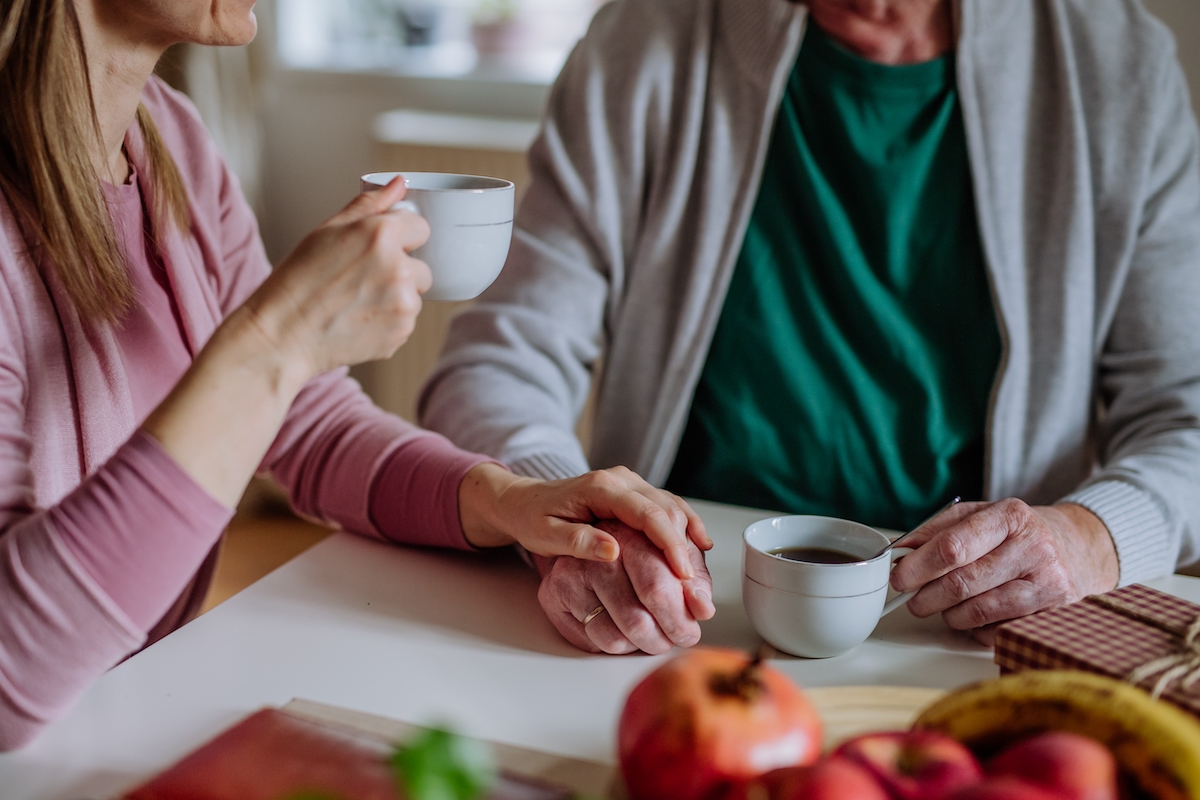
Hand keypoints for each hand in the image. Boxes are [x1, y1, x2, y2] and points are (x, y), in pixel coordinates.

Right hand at [242, 176, 432, 378]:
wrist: (283, 335)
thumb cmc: (297, 281)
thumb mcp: (326, 231)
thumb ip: (369, 205)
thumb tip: (400, 184)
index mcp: (381, 234)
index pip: (421, 228)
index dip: (401, 238)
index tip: (379, 250)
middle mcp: (399, 267)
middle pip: (421, 266)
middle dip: (399, 272)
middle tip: (361, 281)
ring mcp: (404, 302)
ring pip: (414, 295)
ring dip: (395, 299)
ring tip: (356, 303)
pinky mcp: (403, 331)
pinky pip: (406, 321)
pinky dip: (389, 322)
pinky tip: (359, 321)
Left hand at [457, 463, 712, 580]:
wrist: (522, 499)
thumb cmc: (531, 517)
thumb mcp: (545, 534)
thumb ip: (579, 541)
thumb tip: (613, 551)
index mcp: (602, 488)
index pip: (648, 514)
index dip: (670, 544)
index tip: (684, 574)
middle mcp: (621, 480)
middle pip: (668, 508)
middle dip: (687, 546)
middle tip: (697, 585)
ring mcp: (630, 484)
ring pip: (673, 506)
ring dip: (690, 537)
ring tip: (701, 573)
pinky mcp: (634, 493)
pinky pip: (667, 506)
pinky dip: (686, 525)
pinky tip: (701, 545)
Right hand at [535, 521, 714, 654]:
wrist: (579, 536)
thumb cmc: (632, 550)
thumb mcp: (670, 556)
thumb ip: (692, 580)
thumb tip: (703, 608)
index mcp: (630, 532)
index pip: (657, 583)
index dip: (680, 612)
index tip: (694, 625)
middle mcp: (595, 552)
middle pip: (636, 617)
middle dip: (664, 635)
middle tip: (679, 637)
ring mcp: (570, 574)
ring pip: (617, 636)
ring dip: (644, 644)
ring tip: (655, 634)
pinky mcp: (553, 594)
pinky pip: (594, 640)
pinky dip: (618, 644)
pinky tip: (626, 631)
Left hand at [890, 499, 1118, 644]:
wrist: (1079, 548)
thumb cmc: (1018, 533)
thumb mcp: (981, 515)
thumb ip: (938, 530)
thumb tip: (901, 551)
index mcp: (1010, 516)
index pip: (954, 546)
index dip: (919, 566)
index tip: (899, 577)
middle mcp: (1034, 548)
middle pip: (961, 583)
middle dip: (926, 596)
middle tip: (914, 600)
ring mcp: (1048, 583)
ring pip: (977, 612)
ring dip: (949, 614)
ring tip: (944, 606)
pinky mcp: (1053, 613)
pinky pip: (997, 630)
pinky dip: (976, 628)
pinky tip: (977, 615)